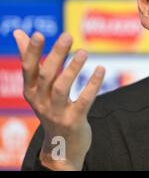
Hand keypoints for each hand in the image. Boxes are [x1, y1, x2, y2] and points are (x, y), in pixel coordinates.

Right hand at [13, 30, 104, 170]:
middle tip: (67, 36)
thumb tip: (19, 32)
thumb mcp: (38, 87)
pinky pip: (83, 101)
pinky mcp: (73, 120)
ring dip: (72, 69)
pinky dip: (92, 85)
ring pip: (62, 88)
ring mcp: (56, 113)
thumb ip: (31, 60)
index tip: (37, 34)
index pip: (28, 69)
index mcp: (31, 91)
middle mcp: (40, 102)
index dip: (31, 52)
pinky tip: (101, 70)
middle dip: (55, 55)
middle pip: (46, 76)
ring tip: (83, 52)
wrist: (61, 146)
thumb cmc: (51, 108)